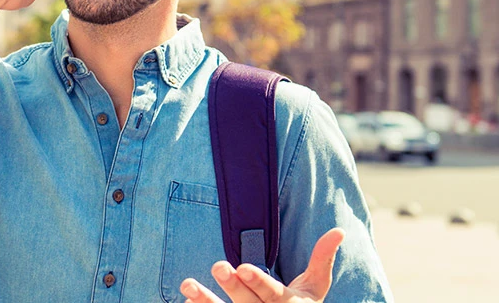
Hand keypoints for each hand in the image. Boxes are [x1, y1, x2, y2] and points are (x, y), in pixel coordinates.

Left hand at [180, 228, 344, 302]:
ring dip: (205, 301)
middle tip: (217, 265)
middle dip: (232, 286)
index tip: (243, 266)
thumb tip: (339, 230)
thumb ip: (322, 259)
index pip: (272, 294)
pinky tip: (186, 301)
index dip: (258, 281)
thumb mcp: (316, 286)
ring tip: (187, 284)